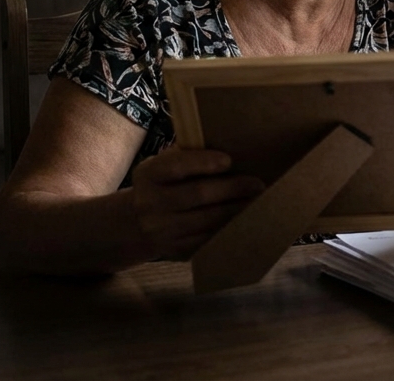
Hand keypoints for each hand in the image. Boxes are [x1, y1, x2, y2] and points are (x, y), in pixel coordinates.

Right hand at [131, 148, 263, 260]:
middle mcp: (151, 203)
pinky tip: (244, 219)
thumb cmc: (161, 185)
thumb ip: (186, 155)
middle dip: (232, 188)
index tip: (229, 160)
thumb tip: (226, 142)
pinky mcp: (175, 250)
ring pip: (207, 220)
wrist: (136, 225)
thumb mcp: (161, 166)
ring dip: (236, 210)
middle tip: (257, 184)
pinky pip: (208, 239)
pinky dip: (229, 228)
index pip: (176, 166)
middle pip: (198, 194)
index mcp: (149, 175)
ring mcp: (162, 230)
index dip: (203, 162)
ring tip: (257, 201)